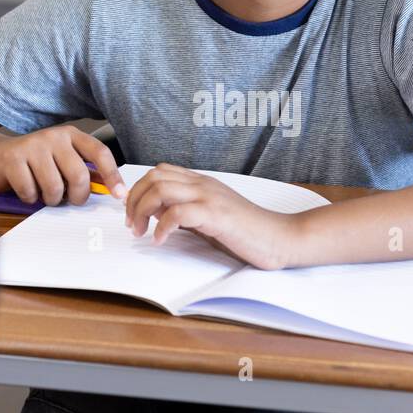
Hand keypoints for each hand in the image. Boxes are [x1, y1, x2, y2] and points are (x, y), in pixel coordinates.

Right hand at [0, 123, 126, 205]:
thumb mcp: (61, 161)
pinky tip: (26, 190)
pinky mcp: (12, 158)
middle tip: (70, 200)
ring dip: (51, 199)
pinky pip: (30, 191)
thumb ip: (85, 172)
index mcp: (71, 135)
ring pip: (54, 187)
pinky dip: (30, 198)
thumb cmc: (32, 162)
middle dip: (77, 196)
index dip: (112, 175)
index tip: (120, 195)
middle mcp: (53, 136)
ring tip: (44, 194)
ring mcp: (32, 145)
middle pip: (79, 175)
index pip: (99, 152)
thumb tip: (112, 189)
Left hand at [124, 163, 297, 269]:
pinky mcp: (216, 215)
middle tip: (132, 225)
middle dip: (134, 200)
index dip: (139, 189)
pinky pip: (177, 214)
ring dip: (142, 212)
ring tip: (140, 232)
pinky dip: (162, 228)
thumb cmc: (247, 231)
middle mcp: (203, 184)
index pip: (160, 171)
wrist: (280, 237)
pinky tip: (160, 241)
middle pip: (154, 177)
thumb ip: (185, 210)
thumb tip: (156, 211)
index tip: (133, 211)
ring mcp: (210, 197)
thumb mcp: (209, 217)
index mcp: (202, 182)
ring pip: (161, 190)